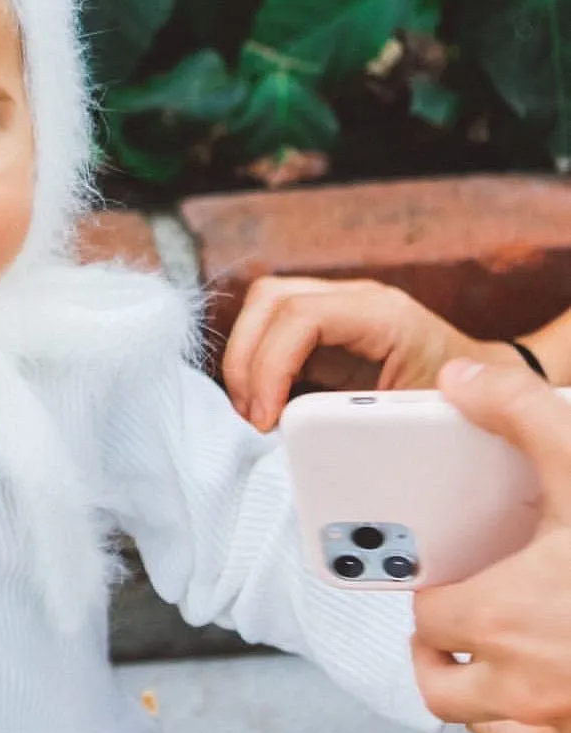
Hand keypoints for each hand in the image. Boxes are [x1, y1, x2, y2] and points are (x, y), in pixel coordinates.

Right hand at [222, 276, 512, 431]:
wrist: (486, 391)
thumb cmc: (458, 406)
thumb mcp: (415, 416)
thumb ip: (363, 420)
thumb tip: (303, 434)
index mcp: (383, 314)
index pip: (300, 315)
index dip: (269, 365)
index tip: (264, 416)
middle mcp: (356, 299)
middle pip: (270, 298)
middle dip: (246, 358)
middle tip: (251, 414)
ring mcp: (338, 307)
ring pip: (263, 305)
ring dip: (246, 357)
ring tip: (254, 409)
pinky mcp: (325, 328)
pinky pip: (273, 327)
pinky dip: (258, 361)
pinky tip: (266, 402)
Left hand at [413, 360, 570, 732]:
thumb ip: (521, 415)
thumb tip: (460, 381)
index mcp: (503, 618)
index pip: (428, 616)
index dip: (435, 594)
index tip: (451, 581)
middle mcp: (526, 686)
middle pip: (443, 687)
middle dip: (445, 657)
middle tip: (464, 629)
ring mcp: (568, 730)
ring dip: (494, 705)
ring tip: (511, 665)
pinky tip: (566, 708)